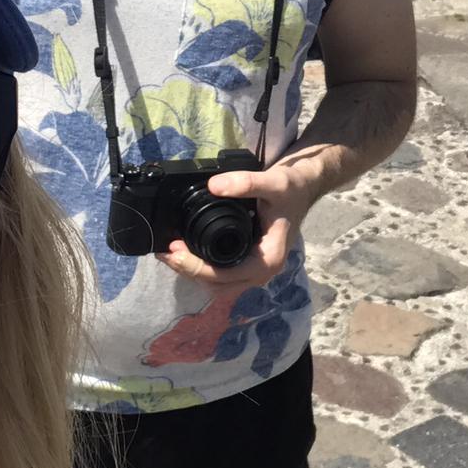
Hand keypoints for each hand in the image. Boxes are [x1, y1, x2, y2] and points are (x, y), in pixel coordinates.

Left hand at [159, 160, 318, 288]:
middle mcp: (261, 272)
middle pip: (217, 286)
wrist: (301, 189)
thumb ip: (245, 182)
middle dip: (189, 272)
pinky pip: (221, 274)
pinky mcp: (246, 263)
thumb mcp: (273, 182)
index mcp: (268, 261)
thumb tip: (213, 185)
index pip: (224, 276)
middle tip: (166, 252)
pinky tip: (186, 250)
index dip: (196, 267)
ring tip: (170, 252)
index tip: (174, 251)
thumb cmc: (291, 189)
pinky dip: (201, 266)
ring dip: (193, 272)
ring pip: (217, 284)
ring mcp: (254, 270)